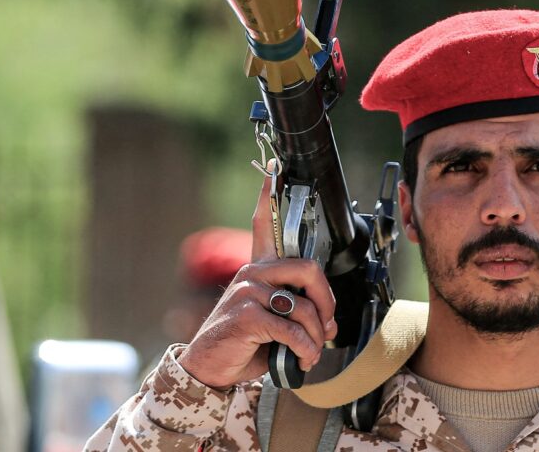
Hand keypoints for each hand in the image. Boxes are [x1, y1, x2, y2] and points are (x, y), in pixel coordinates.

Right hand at [177, 169, 337, 388]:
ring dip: (316, 337)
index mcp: (258, 268)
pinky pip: (291, 329)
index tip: (274, 171)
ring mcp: (247, 292)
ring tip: (311, 352)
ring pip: (303, 308)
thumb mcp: (271, 319)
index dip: (269, 196)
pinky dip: (304, 348)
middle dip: (327, 302)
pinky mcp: (245, 315)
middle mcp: (252, 273)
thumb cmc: (244, 342)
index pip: (263, 224)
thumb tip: (328, 321)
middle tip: (328, 325)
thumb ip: (295, 309)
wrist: (210, 367)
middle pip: (308, 270)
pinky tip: (302, 358)